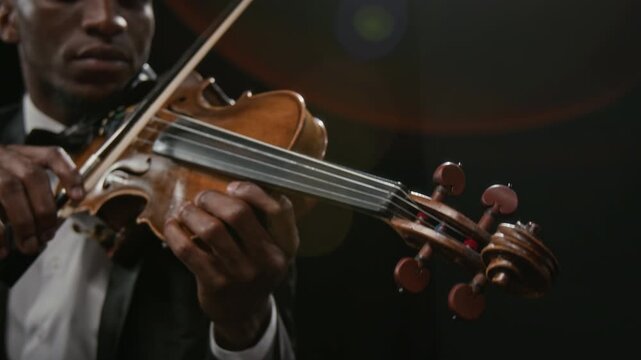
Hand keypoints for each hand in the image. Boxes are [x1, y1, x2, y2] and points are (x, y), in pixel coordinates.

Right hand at [0, 145, 84, 257]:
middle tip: (46, 236)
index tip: (78, 197)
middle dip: (45, 210)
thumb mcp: (12, 180)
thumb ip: (34, 197)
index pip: (51, 155)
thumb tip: (49, 228)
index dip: (69, 174)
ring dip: (24, 222)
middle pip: (33, 175)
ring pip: (10, 189)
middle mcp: (4, 156)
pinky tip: (3, 250)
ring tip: (28, 246)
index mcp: (21, 155)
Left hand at [163, 181, 298, 349]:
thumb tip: (231, 185)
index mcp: (286, 246)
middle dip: (213, 198)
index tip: (233, 187)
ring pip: (211, 228)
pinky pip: (188, 249)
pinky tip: (173, 225)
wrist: (243, 312)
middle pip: (239, 213)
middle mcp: (268, 260)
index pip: (279, 208)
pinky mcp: (216, 283)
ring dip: (192, 212)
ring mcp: (241, 273)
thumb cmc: (254, 268)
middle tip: (203, 198)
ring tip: (187, 210)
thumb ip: (262, 220)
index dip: (254, 191)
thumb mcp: (272, 248)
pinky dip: (175, 231)